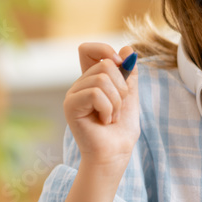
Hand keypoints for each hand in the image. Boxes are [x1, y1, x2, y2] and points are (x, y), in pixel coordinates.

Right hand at [63, 43, 139, 173]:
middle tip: (117, 108)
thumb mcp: (130, 94)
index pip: (88, 49)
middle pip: (105, 64)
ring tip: (110, 117)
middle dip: (122, 88)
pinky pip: (96, 93)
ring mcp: (73, 94)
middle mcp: (80, 84)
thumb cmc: (122, 127)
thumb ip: (129, 73)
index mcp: (92, 79)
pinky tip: (104, 121)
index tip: (121, 64)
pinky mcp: (70, 106)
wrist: (116, 152)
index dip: (105, 50)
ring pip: (103, 79)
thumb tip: (128, 49)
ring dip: (116, 102)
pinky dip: (108, 109)